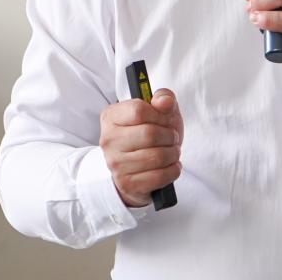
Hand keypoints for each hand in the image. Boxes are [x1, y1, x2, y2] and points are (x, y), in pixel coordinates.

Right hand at [99, 89, 182, 207]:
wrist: (139, 166)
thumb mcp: (158, 110)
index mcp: (111, 117)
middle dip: (170, 135)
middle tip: (172, 137)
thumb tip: (165, 102)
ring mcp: (116, 164)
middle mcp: (108, 140)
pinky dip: (173, 170)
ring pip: (157, 156)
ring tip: (172, 151)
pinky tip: (171, 165)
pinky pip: (159, 176)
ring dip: (173, 153)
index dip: (159, 114)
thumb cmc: (149, 134)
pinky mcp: (127, 184)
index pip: (139, 110)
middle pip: (150, 134)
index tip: (165, 119)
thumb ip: (163, 98)